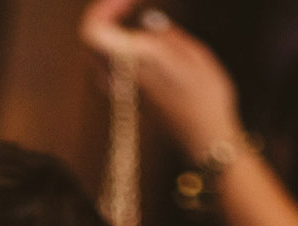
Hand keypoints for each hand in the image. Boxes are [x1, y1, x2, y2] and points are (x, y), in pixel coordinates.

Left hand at [78, 0, 244, 160]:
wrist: (206, 140)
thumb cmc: (206, 99)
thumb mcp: (194, 55)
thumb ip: (166, 35)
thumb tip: (148, 20)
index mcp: (134, 63)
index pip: (93, 32)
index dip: (104, 9)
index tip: (128, 0)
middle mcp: (120, 78)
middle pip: (90, 42)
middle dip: (106, 18)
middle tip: (129, 5)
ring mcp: (120, 92)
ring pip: (96, 56)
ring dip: (109, 33)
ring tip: (132, 18)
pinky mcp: (126, 100)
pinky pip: (108, 69)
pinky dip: (115, 49)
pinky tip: (137, 43)